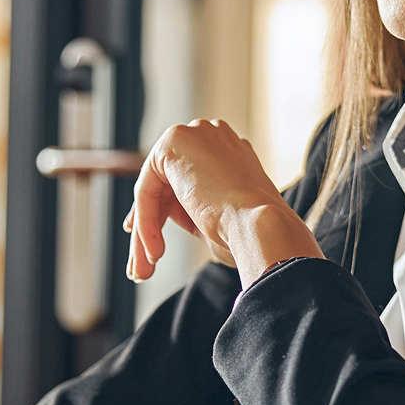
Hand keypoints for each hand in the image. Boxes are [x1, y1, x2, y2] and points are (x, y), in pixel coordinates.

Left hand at [125, 120, 323, 285]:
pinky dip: (146, 222)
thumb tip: (167, 210)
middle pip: (165, 184)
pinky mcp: (174, 142)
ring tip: (145, 270)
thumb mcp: (218, 218)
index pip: (185, 182)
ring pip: (154, 189)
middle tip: (141, 266)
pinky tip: (154, 252)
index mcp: (230, 150)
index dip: (163, 213)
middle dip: (150, 225)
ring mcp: (195, 134)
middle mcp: (212, 135)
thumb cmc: (250, 233)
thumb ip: (192, 206)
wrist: (262, 227)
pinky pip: (148, 189)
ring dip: (146, 232)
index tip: (150, 246)